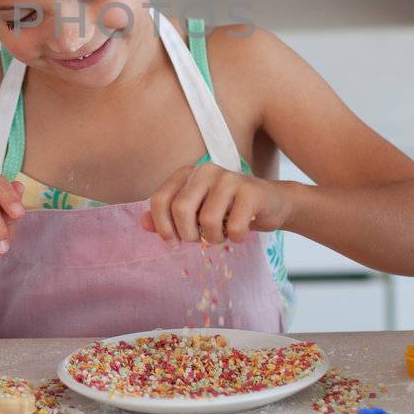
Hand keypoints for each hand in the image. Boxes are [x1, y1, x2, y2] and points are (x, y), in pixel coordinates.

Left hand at [139, 163, 290, 245]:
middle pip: (181, 209)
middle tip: (199, 240)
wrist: (272, 204)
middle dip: (188, 234)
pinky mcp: (251, 191)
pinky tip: (241, 232)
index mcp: (187, 173)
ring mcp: (229, 178)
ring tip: (222, 234)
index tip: (172, 243)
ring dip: (214, 238)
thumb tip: (141, 224)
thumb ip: (169, 217)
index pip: (160, 199)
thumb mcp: (196, 213)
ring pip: (208, 220)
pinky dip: (236, 238)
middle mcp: (206, 170)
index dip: (162, 226)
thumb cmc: (228, 210)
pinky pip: (234, 227)